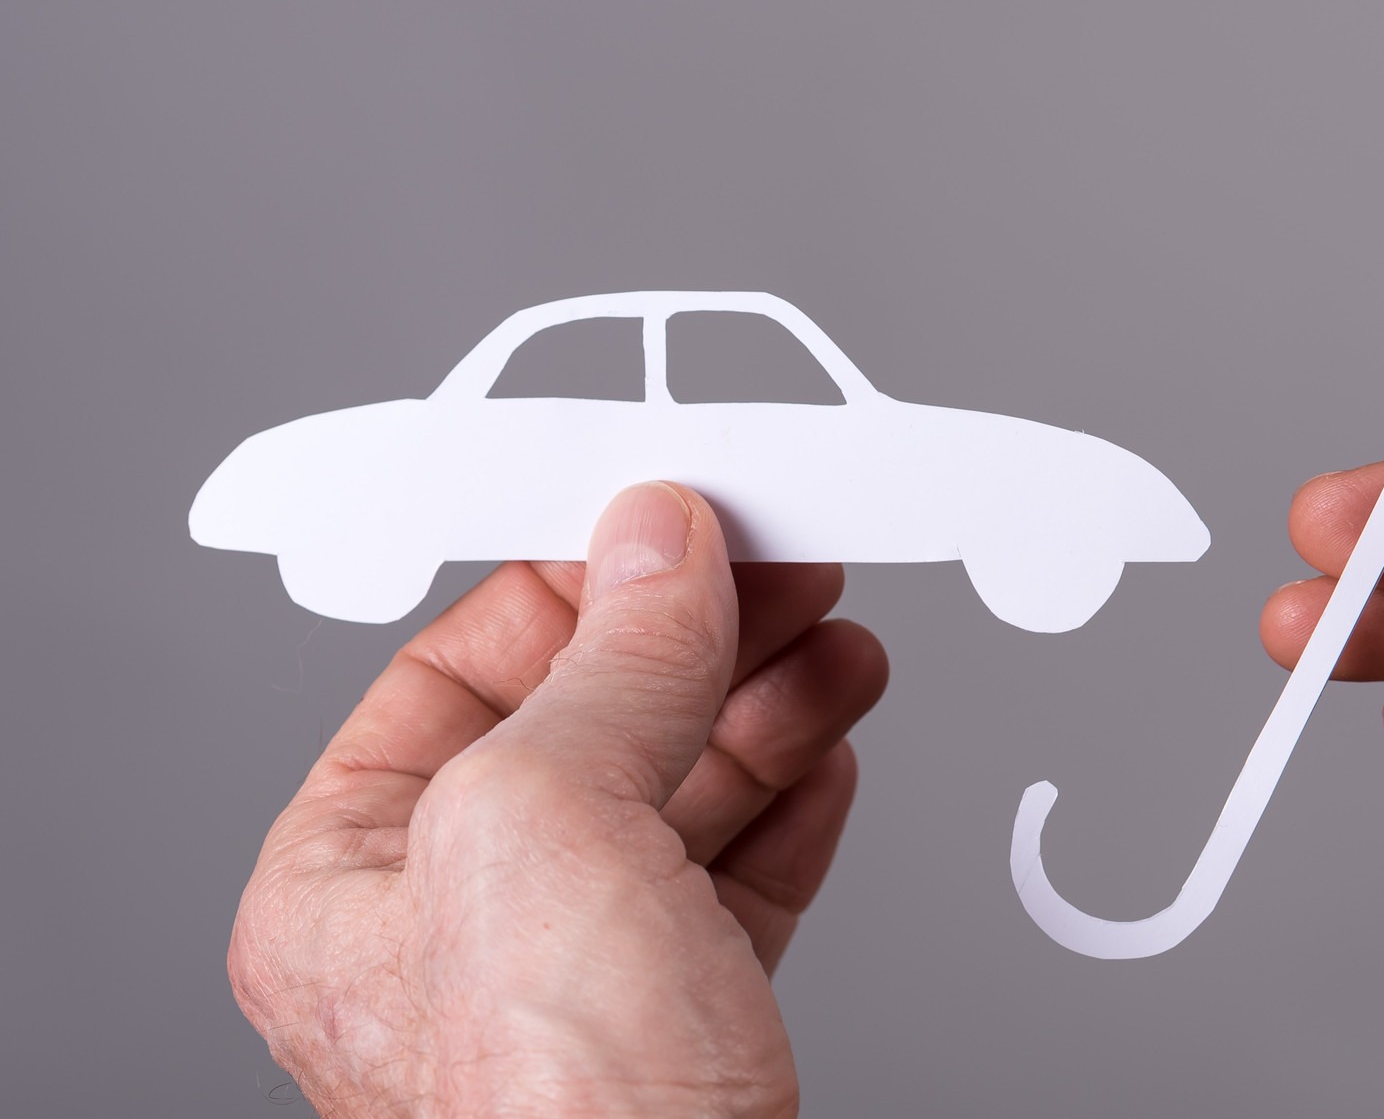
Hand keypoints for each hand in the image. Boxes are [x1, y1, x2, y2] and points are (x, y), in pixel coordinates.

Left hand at [230, 482, 888, 1117]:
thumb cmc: (557, 1118)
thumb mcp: (553, 825)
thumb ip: (612, 664)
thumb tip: (661, 541)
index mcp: (345, 881)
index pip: (457, 669)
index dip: (582, 580)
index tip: (687, 520)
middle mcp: (451, 931)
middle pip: (588, 721)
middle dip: (703, 637)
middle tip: (794, 567)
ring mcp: (571, 981)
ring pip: (677, 793)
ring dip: (770, 704)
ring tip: (841, 648)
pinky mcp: (682, 1022)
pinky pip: (736, 876)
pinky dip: (795, 800)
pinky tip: (832, 751)